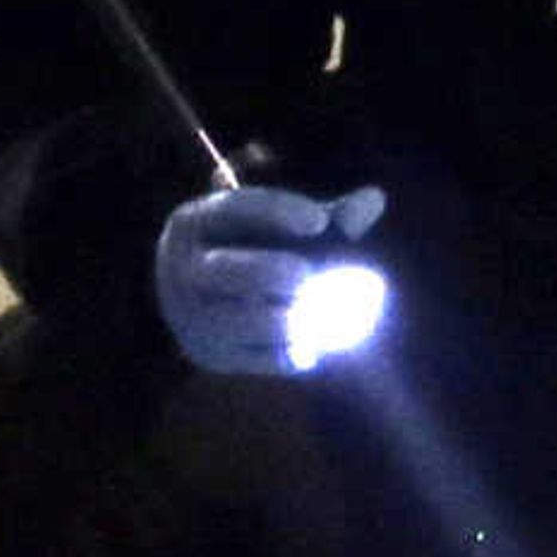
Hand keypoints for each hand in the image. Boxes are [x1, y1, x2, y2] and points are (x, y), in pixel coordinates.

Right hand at [154, 183, 387, 375]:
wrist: (196, 301)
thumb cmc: (250, 249)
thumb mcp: (275, 226)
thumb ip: (326, 216)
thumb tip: (374, 199)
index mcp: (195, 222)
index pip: (234, 210)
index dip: (277, 212)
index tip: (319, 220)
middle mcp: (182, 268)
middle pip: (229, 270)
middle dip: (274, 271)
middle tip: (308, 273)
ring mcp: (191, 316)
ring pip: (245, 320)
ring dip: (291, 317)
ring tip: (324, 310)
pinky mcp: (210, 355)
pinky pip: (259, 358)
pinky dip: (295, 351)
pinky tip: (316, 344)